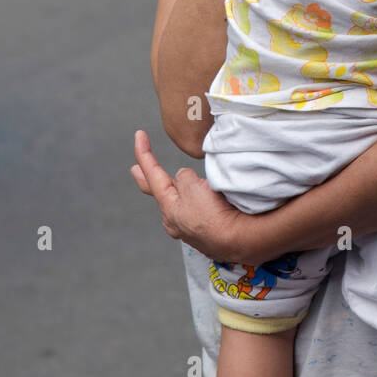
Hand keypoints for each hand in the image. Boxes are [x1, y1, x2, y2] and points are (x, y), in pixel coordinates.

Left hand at [130, 129, 245, 261]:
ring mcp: (191, 229)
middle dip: (147, 179)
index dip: (144, 154)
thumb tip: (185, 179)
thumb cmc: (216, 215)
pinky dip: (197, 201)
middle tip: (134, 169)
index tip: (139, 135)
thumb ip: (184, 178)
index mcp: (169, 209)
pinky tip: (208, 201)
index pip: (153, 176)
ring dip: (180, 190)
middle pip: (160, 192)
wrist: (241, 241)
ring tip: (190, 183)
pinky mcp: (208, 232)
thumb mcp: (193, 187)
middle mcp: (176, 221)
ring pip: (182, 201)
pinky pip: (198, 210)